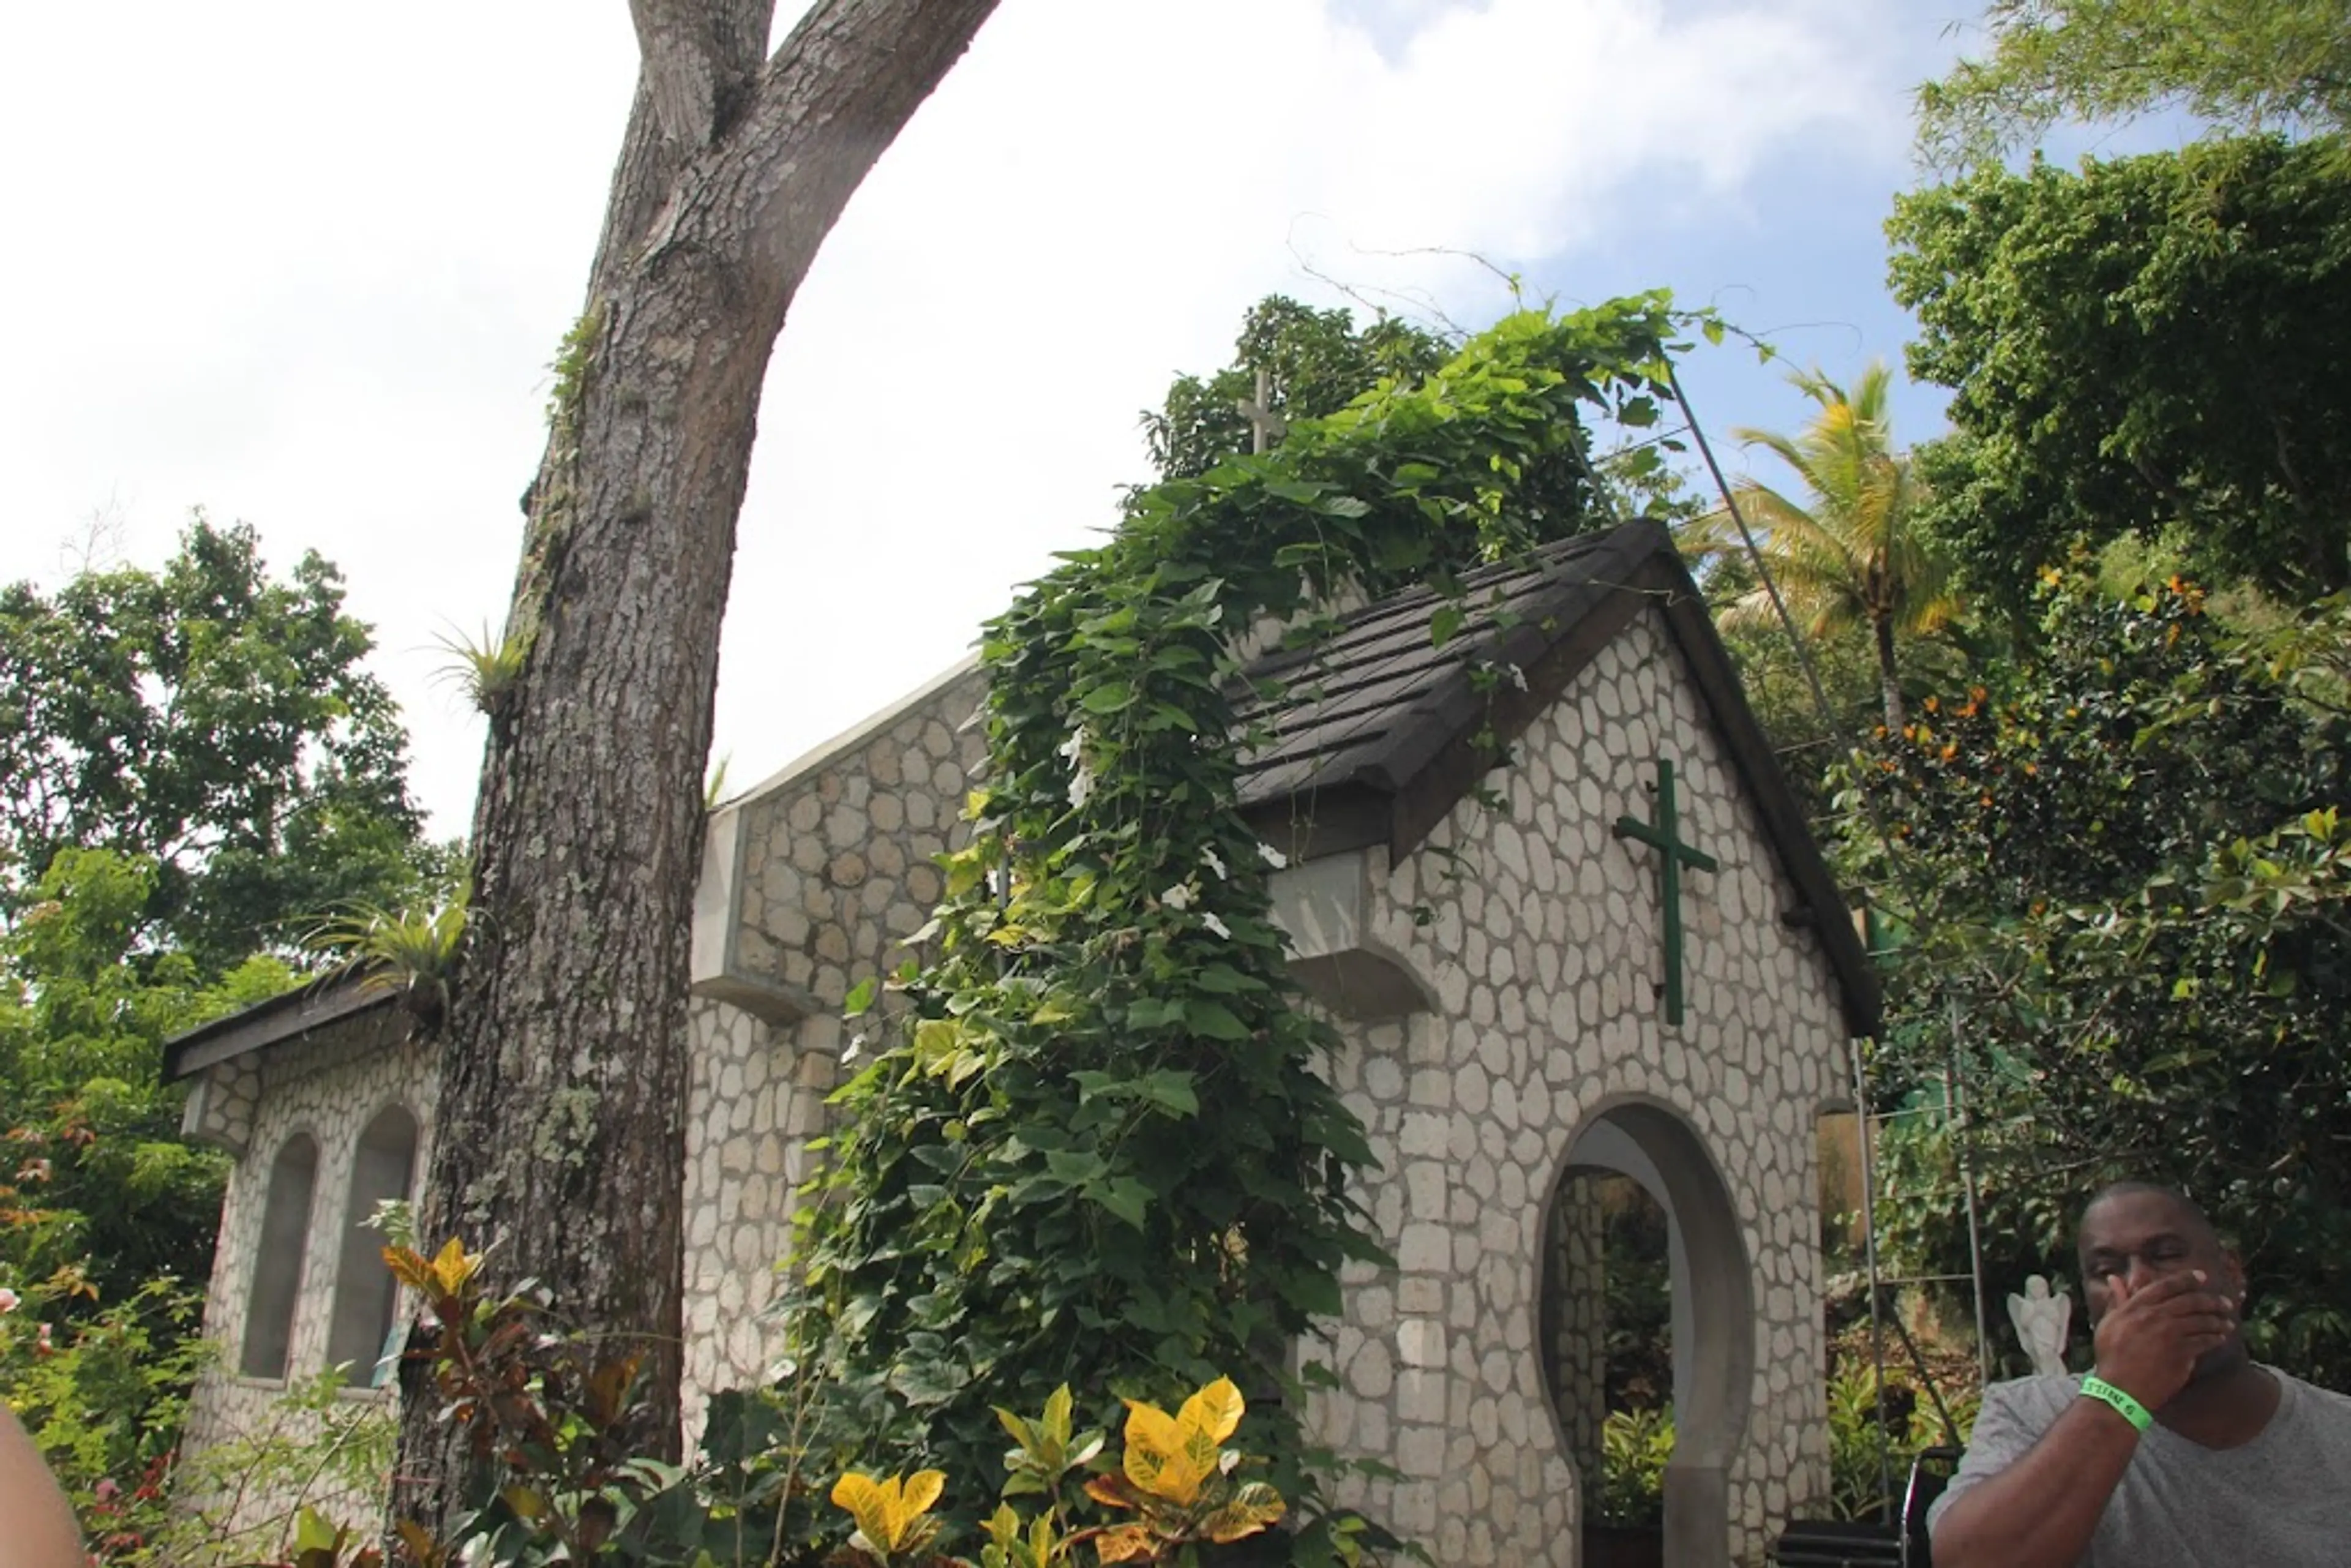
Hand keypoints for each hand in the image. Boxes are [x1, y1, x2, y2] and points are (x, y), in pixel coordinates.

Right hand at [2091, 1270, 2235, 1412]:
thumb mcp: (2108, 1323)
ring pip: (2201, 1320)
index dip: (2187, 1279)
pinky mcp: (2182, 1352)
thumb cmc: (2111, 1356)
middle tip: (2225, 1303)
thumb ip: (2116, 1300)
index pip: (2166, 1285)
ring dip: (2218, 1320)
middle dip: (2211, 1300)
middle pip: (2190, 1301)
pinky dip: (2216, 1338)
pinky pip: (2205, 1340)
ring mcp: (2170, 1334)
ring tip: (2227, 1322)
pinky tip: (2220, 1338)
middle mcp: (2155, 1315)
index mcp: (2136, 1306)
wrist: (2120, 1388)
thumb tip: (2114, 1278)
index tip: (2202, 1277)